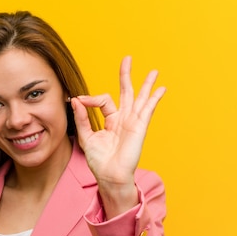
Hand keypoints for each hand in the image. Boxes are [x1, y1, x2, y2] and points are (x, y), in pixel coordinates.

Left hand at [71, 56, 165, 217]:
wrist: (109, 176)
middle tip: (127, 59)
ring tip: (154, 71)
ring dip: (147, 84)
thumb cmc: (99, 161)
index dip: (90, 99)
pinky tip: (161, 89)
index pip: (103, 100)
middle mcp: (123, 119)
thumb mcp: (86, 137)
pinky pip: (147, 110)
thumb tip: (75, 100)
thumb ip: (81, 119)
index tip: (79, 101)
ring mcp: (133, 122)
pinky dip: (154, 99)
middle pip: (126, 92)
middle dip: (126, 75)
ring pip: (140, 98)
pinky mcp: (139, 127)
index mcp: (111, 120)